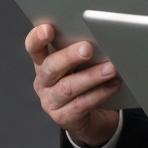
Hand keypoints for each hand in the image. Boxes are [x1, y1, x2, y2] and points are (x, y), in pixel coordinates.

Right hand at [25, 24, 120, 147]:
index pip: (34, 48)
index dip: (37, 38)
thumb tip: (101, 36)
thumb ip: (82, 50)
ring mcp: (51, 101)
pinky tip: (113, 84)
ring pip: (68, 87)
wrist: (91, 117)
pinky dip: (100, 93)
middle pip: (51, 67)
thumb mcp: (80, 63)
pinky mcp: (63, 118)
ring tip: (110, 69)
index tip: (48, 29)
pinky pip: (81, 104)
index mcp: (43, 62)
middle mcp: (43, 82)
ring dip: (91, 77)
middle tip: (87, 48)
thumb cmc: (85, 81)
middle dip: (69, 56)